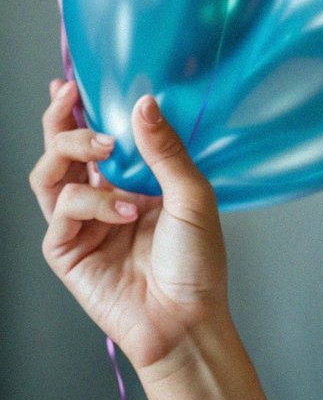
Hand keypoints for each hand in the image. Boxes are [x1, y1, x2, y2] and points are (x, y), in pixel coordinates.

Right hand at [30, 78, 228, 372]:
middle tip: (72, 97)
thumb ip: (165, 149)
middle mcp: (100, 198)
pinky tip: (125, 209)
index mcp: (130, 181)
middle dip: (60, 119)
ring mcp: (81, 225)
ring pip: (48, 175)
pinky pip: (62, 211)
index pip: (95, 137)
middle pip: (60, 150)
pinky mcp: (67, 252)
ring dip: (71, 150)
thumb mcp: (193, 193)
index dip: (77, 110)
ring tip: (106, 147)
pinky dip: (92, 201)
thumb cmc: (197, 262)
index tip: (72, 81)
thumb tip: (142, 102)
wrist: (188, 319)